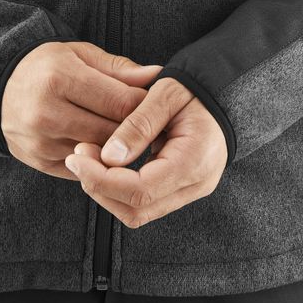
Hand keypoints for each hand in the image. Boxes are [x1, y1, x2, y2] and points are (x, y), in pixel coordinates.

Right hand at [2, 41, 160, 178]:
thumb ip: (121, 68)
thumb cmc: (49, 66)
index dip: (146, 105)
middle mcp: (46, 113)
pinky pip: (85, 168)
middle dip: (136, 128)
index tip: (156, 103)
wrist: (0, 87)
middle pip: (113, 132)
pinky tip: (106, 146)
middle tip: (151, 121)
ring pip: (101, 154)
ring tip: (129, 131)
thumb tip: (158, 75)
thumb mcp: (82, 55)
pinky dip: (100, 158)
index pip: (121, 102)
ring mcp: (40, 142)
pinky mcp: (39, 162)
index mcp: (60, 78)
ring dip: (120, 146)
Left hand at [65, 77, 227, 227]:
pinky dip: (120, 188)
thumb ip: (138, 124)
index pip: (141, 190)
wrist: (224, 95)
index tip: (78, 157)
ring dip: (107, 191)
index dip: (102, 179)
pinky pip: (146, 202)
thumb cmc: (197, 90)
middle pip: (137, 210)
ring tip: (89, 159)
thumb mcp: (167, 94)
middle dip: (99, 188)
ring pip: (139, 212)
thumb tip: (108, 157)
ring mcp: (191, 190)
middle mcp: (196, 184)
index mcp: (194, 160)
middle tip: (78, 157)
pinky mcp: (182, 188)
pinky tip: (108, 165)